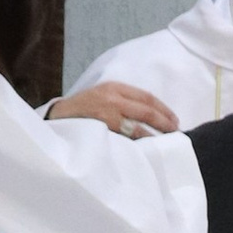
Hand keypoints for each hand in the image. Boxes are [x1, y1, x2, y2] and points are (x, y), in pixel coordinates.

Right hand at [49, 79, 180, 136]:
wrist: (57, 117)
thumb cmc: (81, 111)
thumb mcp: (101, 97)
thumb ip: (121, 102)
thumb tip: (148, 115)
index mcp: (114, 87)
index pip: (146, 96)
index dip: (163, 108)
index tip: (174, 119)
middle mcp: (113, 96)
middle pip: (147, 107)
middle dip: (164, 120)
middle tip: (175, 131)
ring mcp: (108, 111)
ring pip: (139, 122)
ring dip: (155, 132)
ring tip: (167, 140)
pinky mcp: (103, 125)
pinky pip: (127, 134)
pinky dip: (140, 140)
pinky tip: (149, 145)